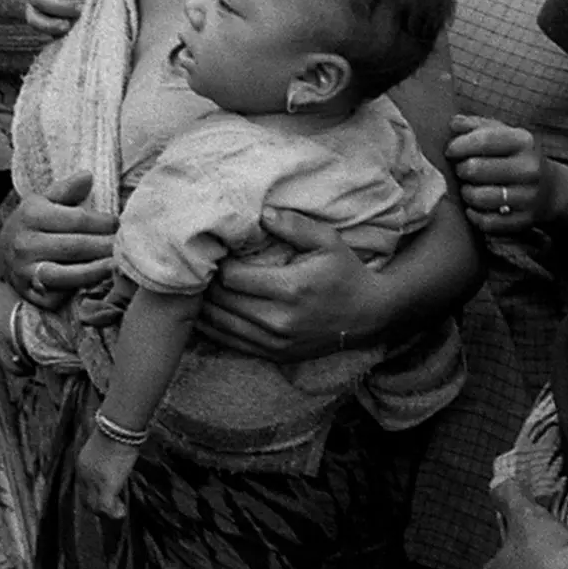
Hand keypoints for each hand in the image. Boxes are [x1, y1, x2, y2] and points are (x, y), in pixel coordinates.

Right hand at [0, 172, 117, 303]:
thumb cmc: (31, 223)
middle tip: (126, 247)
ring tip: (116, 266)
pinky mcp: (28, 294)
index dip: (103, 222)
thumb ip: (66, 190)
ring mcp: (25, 272)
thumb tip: (88, 176)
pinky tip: (96, 285)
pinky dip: (76, 293)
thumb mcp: (42, 200)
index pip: (76, 220)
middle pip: (74, 247)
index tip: (119, 224)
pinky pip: (55, 297)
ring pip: (66, 275)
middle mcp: (25, 245)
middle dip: (104, 247)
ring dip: (95, 272)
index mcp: (31, 215)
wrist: (3, 251)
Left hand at [76, 428, 139, 519]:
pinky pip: (107, 508)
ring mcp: (93, 483)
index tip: (107, 498)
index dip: (93, 496)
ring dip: (107, 512)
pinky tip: (122, 511)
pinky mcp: (105, 487)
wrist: (117, 428)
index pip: (82, 488)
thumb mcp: (104, 447)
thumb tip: (115, 461)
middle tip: (113, 509)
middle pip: (86, 501)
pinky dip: (115, 513)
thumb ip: (104, 458)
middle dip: (98, 508)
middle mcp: (84, 476)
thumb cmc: (115, 431)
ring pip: (95, 508)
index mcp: (82, 465)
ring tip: (119, 511)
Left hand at [200, 208, 385, 361]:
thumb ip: (294, 225)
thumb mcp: (328, 241)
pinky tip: (205, 312)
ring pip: (220, 325)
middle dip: (206, 284)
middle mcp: (280, 320)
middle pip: (221, 302)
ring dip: (204, 306)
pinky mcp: (275, 355)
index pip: (233, 278)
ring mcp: (276, 342)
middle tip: (200, 267)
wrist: (368, 315)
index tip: (215, 252)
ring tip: (198, 287)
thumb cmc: (345, 272)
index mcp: (291, 288)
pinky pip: (231, 344)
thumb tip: (262, 213)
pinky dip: (213, 328)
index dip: (218, 264)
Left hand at [447, 115, 555, 235]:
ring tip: (468, 188)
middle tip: (461, 170)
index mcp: (523, 141)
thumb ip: (476, 125)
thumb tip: (454, 123)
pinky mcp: (525, 220)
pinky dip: (474, 215)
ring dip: (466, 193)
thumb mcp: (503, 134)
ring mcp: (529, 196)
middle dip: (461, 170)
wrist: (550, 189)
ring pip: (479, 197)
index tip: (450, 151)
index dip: (459, 145)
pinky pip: (487, 222)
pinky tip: (474, 207)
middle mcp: (529, 168)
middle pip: (476, 169)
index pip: (483, 140)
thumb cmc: (516, 157)